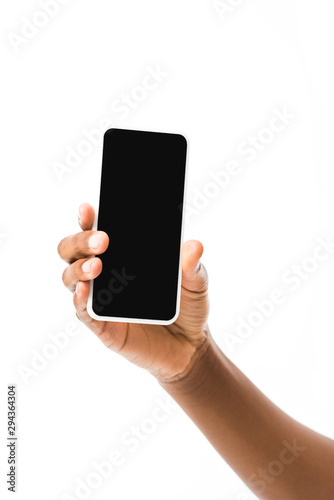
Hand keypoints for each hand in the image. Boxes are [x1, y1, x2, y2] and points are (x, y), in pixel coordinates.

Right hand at [57, 203, 209, 380]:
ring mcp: (100, 300)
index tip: (88, 208)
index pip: (95, 232)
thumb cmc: (187, 307)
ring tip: (98, 266)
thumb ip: (193, 264)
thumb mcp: (195, 282)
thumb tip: (194, 244)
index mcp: (121, 256)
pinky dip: (80, 300)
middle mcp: (104, 274)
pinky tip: (86, 291)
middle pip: (73, 251)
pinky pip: (82, 312)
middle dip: (81, 240)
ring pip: (70, 278)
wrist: (190, 346)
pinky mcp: (102, 326)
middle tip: (103, 240)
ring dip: (79, 268)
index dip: (87, 219)